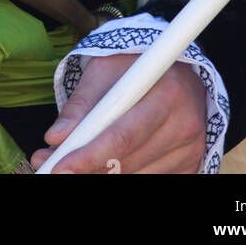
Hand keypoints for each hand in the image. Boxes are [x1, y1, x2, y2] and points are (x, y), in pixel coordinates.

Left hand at [31, 53, 206, 173]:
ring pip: (136, 175)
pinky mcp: (190, 165)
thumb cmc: (134, 66)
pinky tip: (104, 165)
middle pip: (128, 161)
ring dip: (102, 174)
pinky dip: (124, 174)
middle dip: (88, 168)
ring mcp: (191, 149)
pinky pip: (150, 178)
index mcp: (167, 92)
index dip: (88, 155)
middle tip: (55, 169)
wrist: (175, 70)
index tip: (59, 167)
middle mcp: (185, 124)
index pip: (123, 135)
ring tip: (75, 163)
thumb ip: (80, 104)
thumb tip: (55, 137)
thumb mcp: (104, 70)